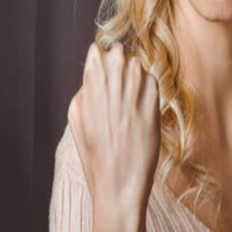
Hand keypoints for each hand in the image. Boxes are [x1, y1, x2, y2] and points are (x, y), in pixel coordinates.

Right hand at [68, 41, 160, 210]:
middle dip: (118, 65)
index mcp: (91, 82)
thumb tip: (98, 70)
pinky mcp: (154, 99)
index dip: (101, 61)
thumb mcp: (77, 117)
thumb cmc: (95, 152)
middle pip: (119, 52)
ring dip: (133, 77)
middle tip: (117, 87)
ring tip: (127, 102)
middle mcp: (114, 79)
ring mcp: (136, 87)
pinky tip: (138, 110)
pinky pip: (151, 81)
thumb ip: (87, 88)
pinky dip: (146, 90)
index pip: (98, 51)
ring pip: (137, 64)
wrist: (119, 181)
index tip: (103, 73)